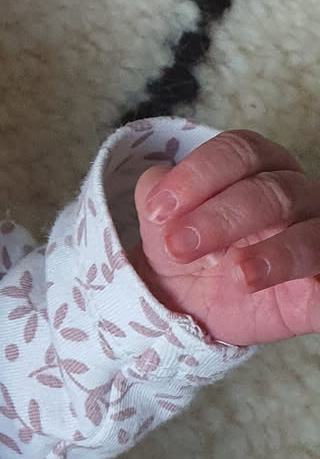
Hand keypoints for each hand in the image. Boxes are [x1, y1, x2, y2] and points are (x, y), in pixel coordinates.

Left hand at [133, 131, 319, 344]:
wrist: (194, 306)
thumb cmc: (189, 248)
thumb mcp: (161, 222)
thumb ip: (155, 193)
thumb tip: (157, 182)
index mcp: (258, 166)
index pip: (239, 152)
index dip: (197, 176)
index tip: (157, 210)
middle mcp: (295, 195)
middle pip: (271, 191)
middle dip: (219, 218)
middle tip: (177, 246)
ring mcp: (316, 238)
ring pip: (310, 236)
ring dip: (273, 254)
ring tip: (238, 275)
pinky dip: (318, 292)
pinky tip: (292, 294)